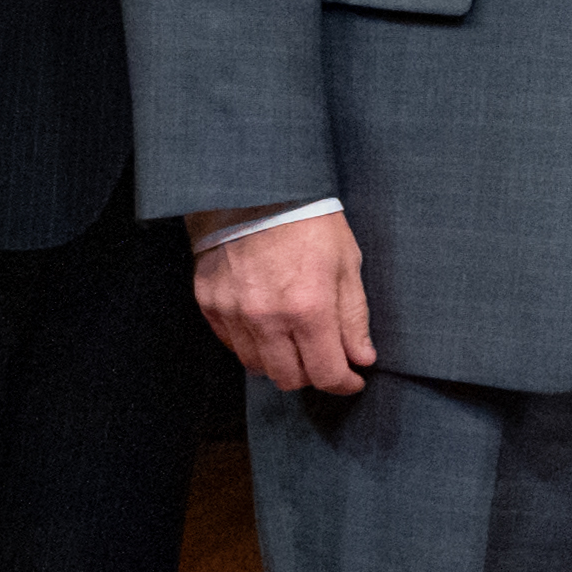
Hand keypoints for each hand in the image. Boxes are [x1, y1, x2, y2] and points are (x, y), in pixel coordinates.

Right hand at [192, 207, 374, 396]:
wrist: (253, 188)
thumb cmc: (307, 219)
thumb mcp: (345, 261)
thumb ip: (353, 316)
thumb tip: (362, 357)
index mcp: (308, 307)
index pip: (326, 373)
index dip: (344, 383)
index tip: (353, 379)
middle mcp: (267, 317)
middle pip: (289, 379)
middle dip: (313, 375)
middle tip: (326, 358)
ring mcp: (233, 312)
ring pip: (257, 366)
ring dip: (281, 362)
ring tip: (296, 338)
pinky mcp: (209, 303)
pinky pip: (232, 344)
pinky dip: (253, 344)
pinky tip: (268, 324)